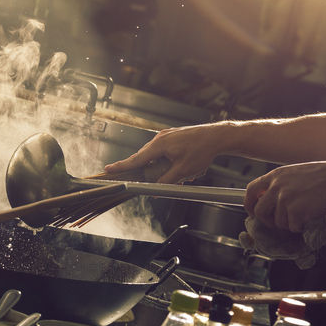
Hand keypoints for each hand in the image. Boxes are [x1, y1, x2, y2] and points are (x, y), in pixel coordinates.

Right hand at [104, 124, 220, 183]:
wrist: (217, 136)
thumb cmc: (202, 150)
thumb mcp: (183, 171)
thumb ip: (166, 181)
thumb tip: (155, 190)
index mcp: (159, 145)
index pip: (136, 159)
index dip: (121, 166)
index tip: (108, 169)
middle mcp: (160, 138)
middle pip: (146, 158)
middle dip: (151, 171)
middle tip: (153, 179)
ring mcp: (167, 136)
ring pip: (158, 156)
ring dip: (166, 167)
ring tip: (185, 171)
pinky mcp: (174, 137)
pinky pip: (166, 152)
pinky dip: (171, 161)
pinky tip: (186, 167)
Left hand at [244, 161, 325, 231]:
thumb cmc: (320, 176)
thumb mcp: (293, 173)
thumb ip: (279, 183)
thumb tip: (268, 198)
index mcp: (275, 176)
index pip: (251, 190)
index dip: (249, 203)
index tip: (252, 211)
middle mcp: (276, 187)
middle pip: (259, 211)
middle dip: (267, 221)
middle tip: (276, 223)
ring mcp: (284, 199)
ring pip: (278, 222)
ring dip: (289, 223)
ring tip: (303, 214)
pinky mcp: (295, 211)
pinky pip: (292, 226)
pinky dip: (300, 226)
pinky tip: (309, 216)